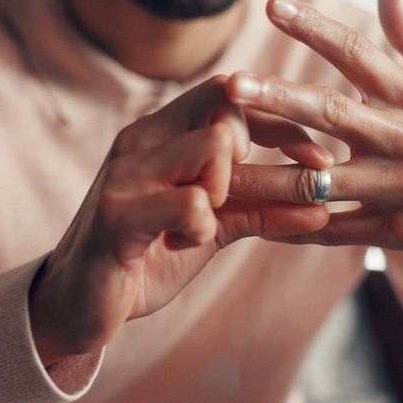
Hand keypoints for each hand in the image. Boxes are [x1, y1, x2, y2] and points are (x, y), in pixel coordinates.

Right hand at [29, 76, 330, 365]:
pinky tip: (185, 245)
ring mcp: (127, 173)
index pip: (232, 97)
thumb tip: (322, 206)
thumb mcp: (213, 227)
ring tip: (203, 227)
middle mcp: (142, 139)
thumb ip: (259, 208)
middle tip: (255, 197)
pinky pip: (191, 203)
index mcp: (162, 133)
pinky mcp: (118, 214)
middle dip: (261, 155)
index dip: (284, 123)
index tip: (321, 160)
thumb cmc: (149, 257)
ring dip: (228, 193)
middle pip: (226, 108)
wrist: (80, 305)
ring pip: (213, 147)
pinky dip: (204, 229)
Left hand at [225, 0, 402, 283]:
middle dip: (277, 99)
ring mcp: (400, 189)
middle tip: (230, 87)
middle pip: (331, 114)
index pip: (359, 53)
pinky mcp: (399, 231)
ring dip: (267, 177)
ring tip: (219, 171)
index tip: (272, 5)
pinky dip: (296, 228)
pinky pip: (337, 230)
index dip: (314, 27)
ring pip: (322, 182)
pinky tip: (256, 222)